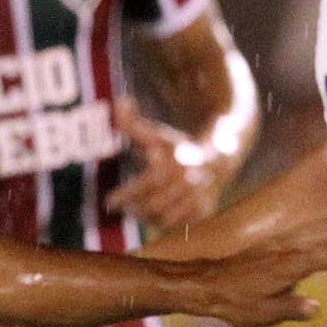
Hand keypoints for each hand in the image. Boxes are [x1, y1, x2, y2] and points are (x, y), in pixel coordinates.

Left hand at [104, 101, 239, 229]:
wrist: (217, 160)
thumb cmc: (179, 148)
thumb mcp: (157, 135)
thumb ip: (134, 124)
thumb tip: (119, 101)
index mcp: (174, 163)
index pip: (146, 183)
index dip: (126, 195)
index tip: (109, 201)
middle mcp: (187, 182)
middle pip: (154, 205)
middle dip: (134, 209)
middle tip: (120, 209)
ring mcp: (197, 198)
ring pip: (166, 218)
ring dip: (146, 218)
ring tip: (134, 212)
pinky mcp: (203, 211)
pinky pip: (179, 225)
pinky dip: (164, 224)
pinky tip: (153, 218)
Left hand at [187, 207, 326, 326]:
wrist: (203, 283)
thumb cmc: (232, 301)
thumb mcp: (261, 313)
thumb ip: (291, 309)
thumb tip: (317, 309)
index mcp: (291, 264)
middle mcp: (291, 246)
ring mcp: (285, 240)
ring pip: (324, 224)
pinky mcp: (279, 240)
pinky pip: (312, 224)